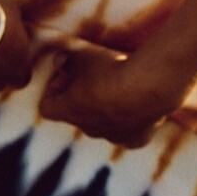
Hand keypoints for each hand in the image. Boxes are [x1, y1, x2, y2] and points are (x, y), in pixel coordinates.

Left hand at [38, 46, 177, 147]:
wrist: (148, 86)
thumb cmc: (112, 69)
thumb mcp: (86, 56)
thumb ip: (69, 60)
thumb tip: (58, 59)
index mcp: (69, 110)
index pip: (47, 107)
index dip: (52, 91)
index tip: (65, 75)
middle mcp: (88, 129)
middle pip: (77, 116)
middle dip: (81, 97)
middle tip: (93, 76)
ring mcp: (113, 136)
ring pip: (104, 125)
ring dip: (107, 109)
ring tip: (120, 87)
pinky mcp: (136, 139)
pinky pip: (130, 133)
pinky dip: (132, 121)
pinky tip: (139, 103)